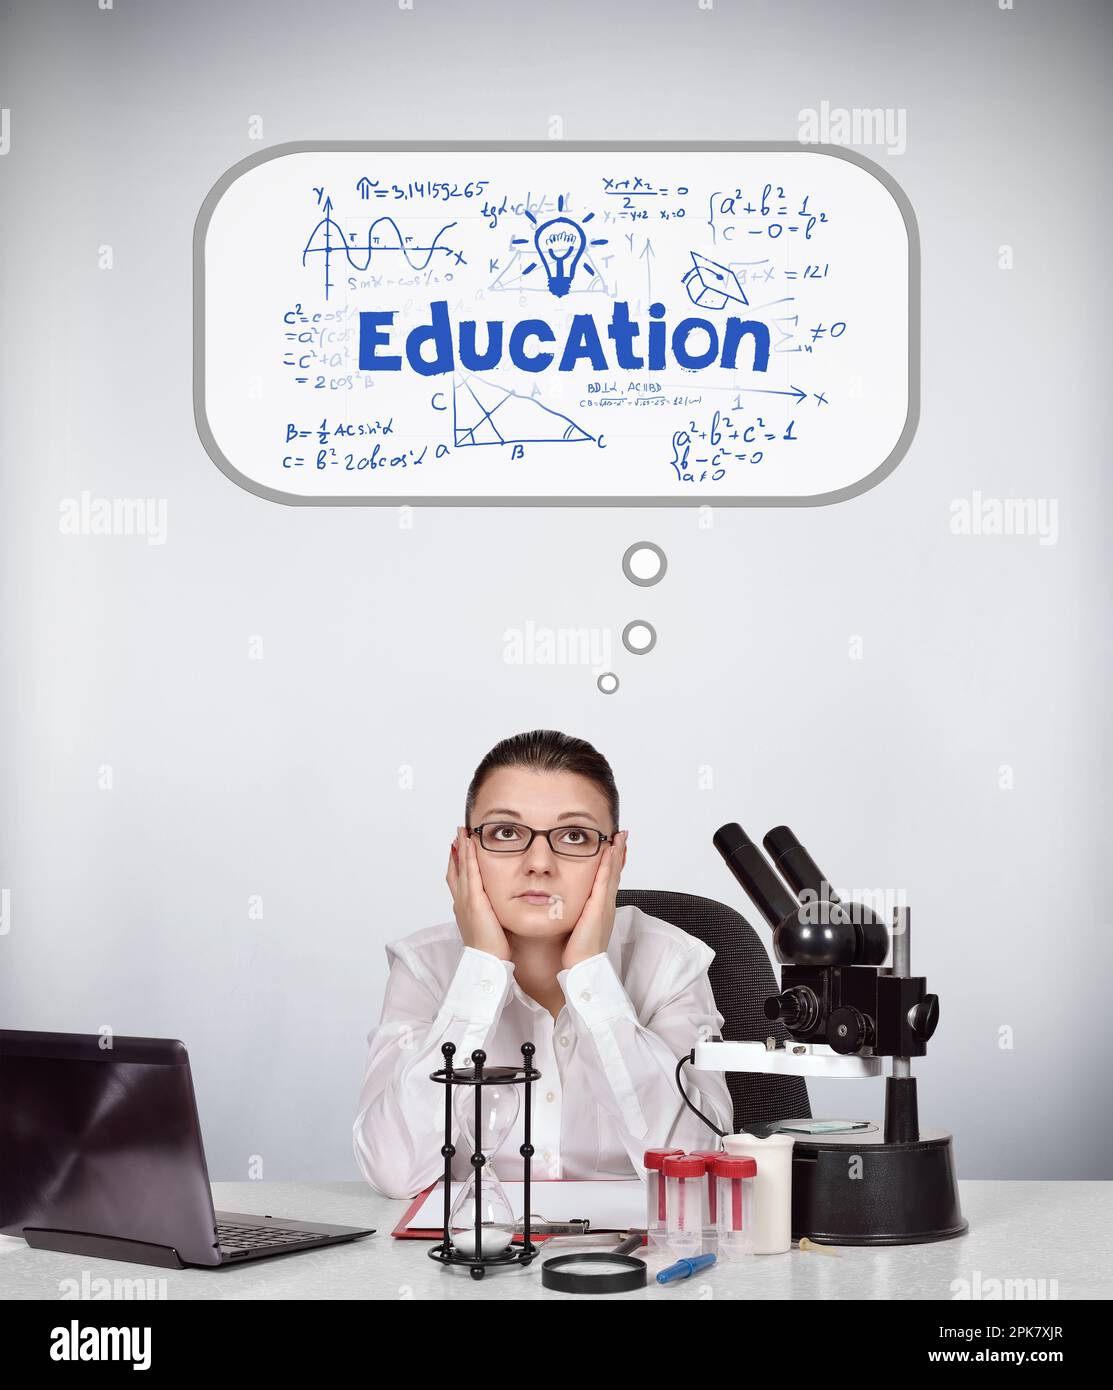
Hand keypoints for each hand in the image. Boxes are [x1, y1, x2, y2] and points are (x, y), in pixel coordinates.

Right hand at [446, 826, 511, 960]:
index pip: (458, 880)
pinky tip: (470, 845)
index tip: (459, 849)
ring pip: (461, 868)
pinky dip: (468, 857)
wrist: (487, 959)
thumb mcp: (490, 924)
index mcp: (464, 907)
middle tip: (457, 834)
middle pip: (455, 870)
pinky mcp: (473, 900)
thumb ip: (492, 911)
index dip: (457, 863)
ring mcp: (465, 900)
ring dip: (461, 849)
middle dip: (456, 852)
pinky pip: (470, 873)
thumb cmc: (492, 947)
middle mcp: (461, 901)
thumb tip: (499, 904)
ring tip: (461, 833)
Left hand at [561, 830, 627, 970]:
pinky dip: (608, 866)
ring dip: (616, 854)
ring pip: (612, 874)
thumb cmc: (578, 951)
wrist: (583, 968)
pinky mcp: (599, 908)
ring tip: (619, 837)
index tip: (614, 846)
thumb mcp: (579, 926)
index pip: (608, 880)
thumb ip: (577, 913)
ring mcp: (605, 906)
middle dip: (619, 853)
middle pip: (615, 873)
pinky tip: (609, 852)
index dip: (613, 862)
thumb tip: (567, 903)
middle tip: (622, 834)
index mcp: (601, 908)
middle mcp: (606, 904)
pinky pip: (604, 882)